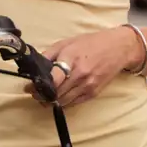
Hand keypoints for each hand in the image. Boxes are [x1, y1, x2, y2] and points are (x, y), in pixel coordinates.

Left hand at [24, 27, 143, 107]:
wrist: (117, 49)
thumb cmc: (90, 43)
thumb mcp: (66, 42)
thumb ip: (50, 54)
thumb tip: (36, 65)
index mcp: (71, 58)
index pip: (53, 79)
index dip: (39, 85)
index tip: (29, 87)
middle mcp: (80, 74)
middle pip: (56, 93)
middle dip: (42, 96)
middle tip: (33, 93)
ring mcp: (88, 86)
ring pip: (64, 101)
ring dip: (51, 102)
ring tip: (42, 98)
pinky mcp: (93, 93)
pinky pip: (74, 103)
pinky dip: (63, 104)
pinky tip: (56, 99)